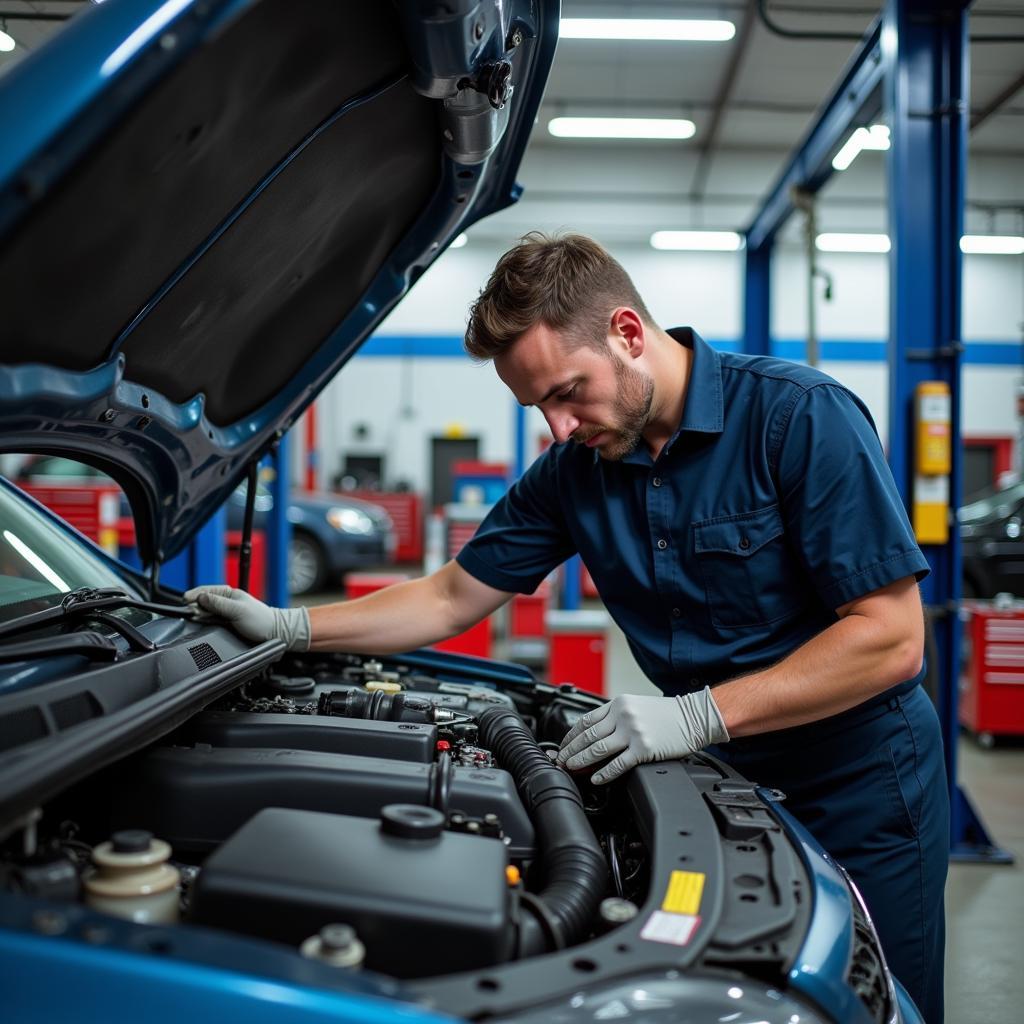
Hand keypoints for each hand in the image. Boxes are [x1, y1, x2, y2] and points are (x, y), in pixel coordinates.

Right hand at [183, 585, 310, 650]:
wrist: (274, 633)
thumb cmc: (261, 620)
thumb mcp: (238, 610)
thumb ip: (219, 604)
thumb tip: (201, 598)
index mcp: (229, 593)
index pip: (205, 590)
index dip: (194, 595)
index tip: (185, 601)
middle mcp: (225, 601)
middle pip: (202, 601)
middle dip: (194, 606)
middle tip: (189, 612)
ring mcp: (224, 612)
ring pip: (204, 611)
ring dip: (198, 614)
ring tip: (194, 617)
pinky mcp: (224, 623)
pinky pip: (209, 620)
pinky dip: (203, 621)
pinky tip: (201, 623)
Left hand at [556, 688, 728, 784]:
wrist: (695, 717)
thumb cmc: (668, 713)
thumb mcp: (637, 706)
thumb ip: (616, 716)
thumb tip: (595, 734)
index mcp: (619, 703)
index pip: (586, 720)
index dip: (571, 735)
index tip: (563, 745)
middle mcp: (623, 716)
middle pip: (588, 736)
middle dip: (570, 750)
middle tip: (560, 760)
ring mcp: (633, 732)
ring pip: (597, 749)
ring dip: (580, 761)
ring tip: (571, 769)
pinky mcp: (644, 749)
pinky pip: (618, 764)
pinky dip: (604, 773)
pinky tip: (596, 779)